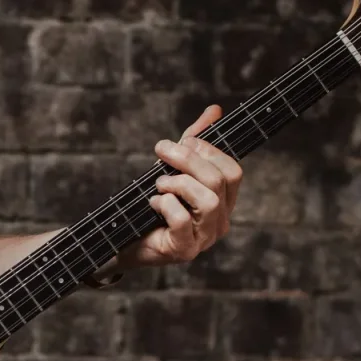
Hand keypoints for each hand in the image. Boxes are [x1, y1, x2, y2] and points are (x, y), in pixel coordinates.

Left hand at [116, 104, 241, 269]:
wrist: (127, 240)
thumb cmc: (155, 203)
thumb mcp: (175, 167)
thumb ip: (195, 140)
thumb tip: (214, 110)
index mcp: (223, 201)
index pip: (233, 171)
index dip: (209, 150)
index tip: (184, 141)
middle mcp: (220, 221)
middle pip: (219, 181)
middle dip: (188, 159)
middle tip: (161, 151)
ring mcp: (204, 238)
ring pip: (208, 200)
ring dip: (178, 183)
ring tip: (159, 183)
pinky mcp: (184, 249)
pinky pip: (182, 220)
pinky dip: (164, 204)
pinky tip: (152, 203)